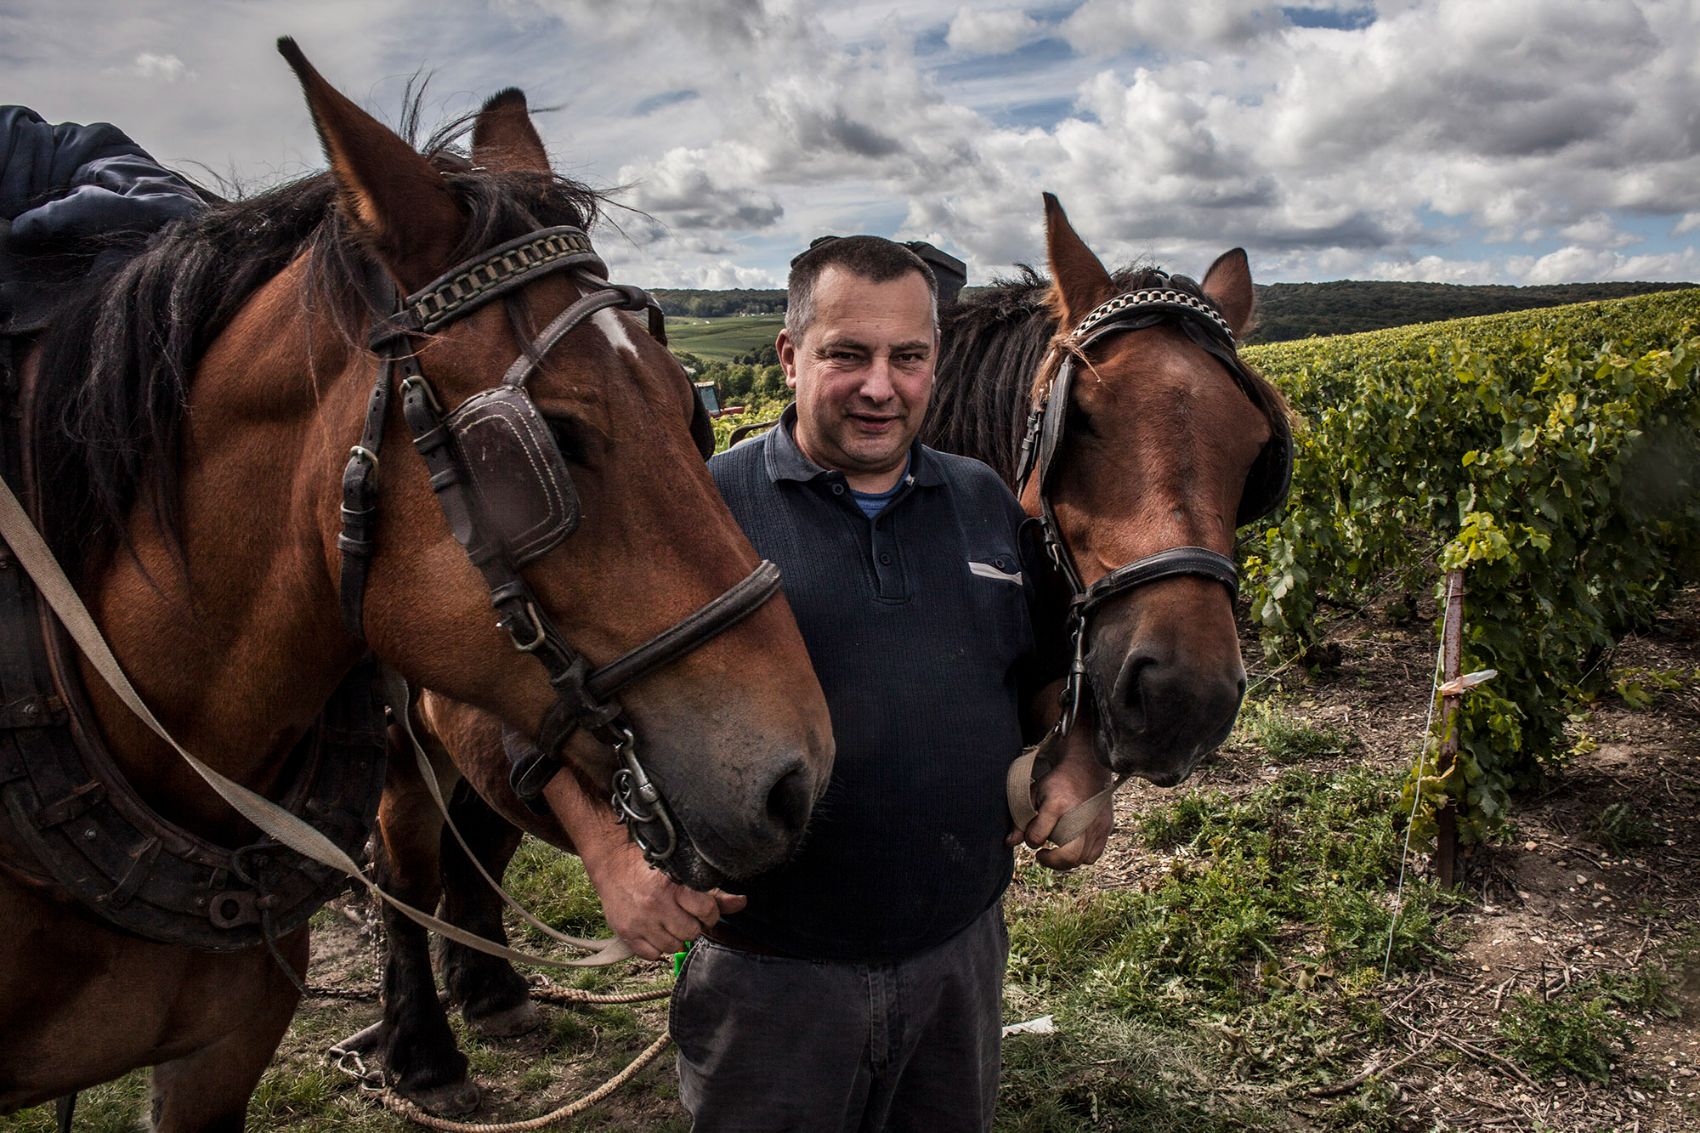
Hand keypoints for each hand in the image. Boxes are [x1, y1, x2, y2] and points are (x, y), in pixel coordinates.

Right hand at [582, 839, 744, 960]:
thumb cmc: (652, 868)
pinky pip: (652, 955)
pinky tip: (655, 931)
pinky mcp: (626, 933)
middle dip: (692, 926)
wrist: (613, 865)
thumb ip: (714, 893)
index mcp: (674, 886)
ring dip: (675, 937)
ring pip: (673, 947)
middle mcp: (656, 904)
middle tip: (684, 916)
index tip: (703, 909)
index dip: (709, 913)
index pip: (707, 911)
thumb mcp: (683, 875)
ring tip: (669, 923)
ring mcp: (640, 921)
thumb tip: (742, 902)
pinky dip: (656, 947)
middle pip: (691, 932)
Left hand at [1006, 727, 1113, 870]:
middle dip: (1052, 862)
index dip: (1031, 841)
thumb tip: (1010, 843)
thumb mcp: (1033, 793)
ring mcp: (1096, 823)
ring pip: (1081, 859)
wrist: (1085, 766)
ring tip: (1056, 849)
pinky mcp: (1105, 827)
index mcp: (1057, 804)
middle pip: (1070, 856)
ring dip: (1065, 860)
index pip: (1038, 836)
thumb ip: (1020, 819)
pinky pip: (1093, 855)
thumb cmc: (1056, 782)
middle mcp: (1079, 816)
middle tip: (1041, 854)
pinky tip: (1071, 845)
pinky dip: (1081, 855)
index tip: (1031, 837)